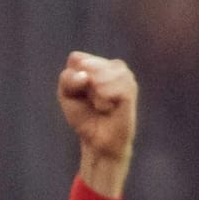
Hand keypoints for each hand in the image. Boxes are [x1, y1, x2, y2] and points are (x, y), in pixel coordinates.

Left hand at [59, 52, 135, 196]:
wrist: (97, 140)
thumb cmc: (83, 116)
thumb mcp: (67, 96)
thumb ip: (68, 79)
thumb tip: (84, 75)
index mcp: (98, 64)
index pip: (77, 59)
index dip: (72, 78)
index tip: (77, 93)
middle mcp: (114, 66)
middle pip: (88, 64)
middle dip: (82, 86)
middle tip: (89, 101)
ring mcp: (126, 76)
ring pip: (101, 73)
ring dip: (94, 93)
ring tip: (99, 105)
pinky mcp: (131, 90)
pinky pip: (114, 86)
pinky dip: (104, 98)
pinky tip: (107, 107)